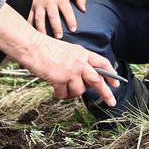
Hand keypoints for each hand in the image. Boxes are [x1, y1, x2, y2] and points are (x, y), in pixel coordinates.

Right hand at [0, 5, 117, 105]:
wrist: (32, 46)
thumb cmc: (46, 49)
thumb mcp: (68, 51)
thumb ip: (79, 63)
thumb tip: (85, 81)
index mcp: (82, 53)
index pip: (102, 63)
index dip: (110, 74)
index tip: (116, 83)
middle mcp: (79, 62)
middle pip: (97, 80)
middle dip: (106, 93)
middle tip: (112, 102)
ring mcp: (70, 71)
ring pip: (79, 91)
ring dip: (71, 94)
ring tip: (63, 90)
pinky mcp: (60, 79)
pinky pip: (64, 94)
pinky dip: (59, 95)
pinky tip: (54, 92)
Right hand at [29, 0, 86, 37]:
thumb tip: (83, 10)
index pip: (67, 11)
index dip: (71, 20)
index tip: (73, 30)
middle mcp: (49, 1)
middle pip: (53, 15)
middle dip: (56, 27)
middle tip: (59, 37)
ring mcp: (39, 3)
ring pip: (39, 17)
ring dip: (41, 28)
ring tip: (44, 38)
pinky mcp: (31, 5)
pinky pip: (29, 15)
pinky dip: (29, 24)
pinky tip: (31, 33)